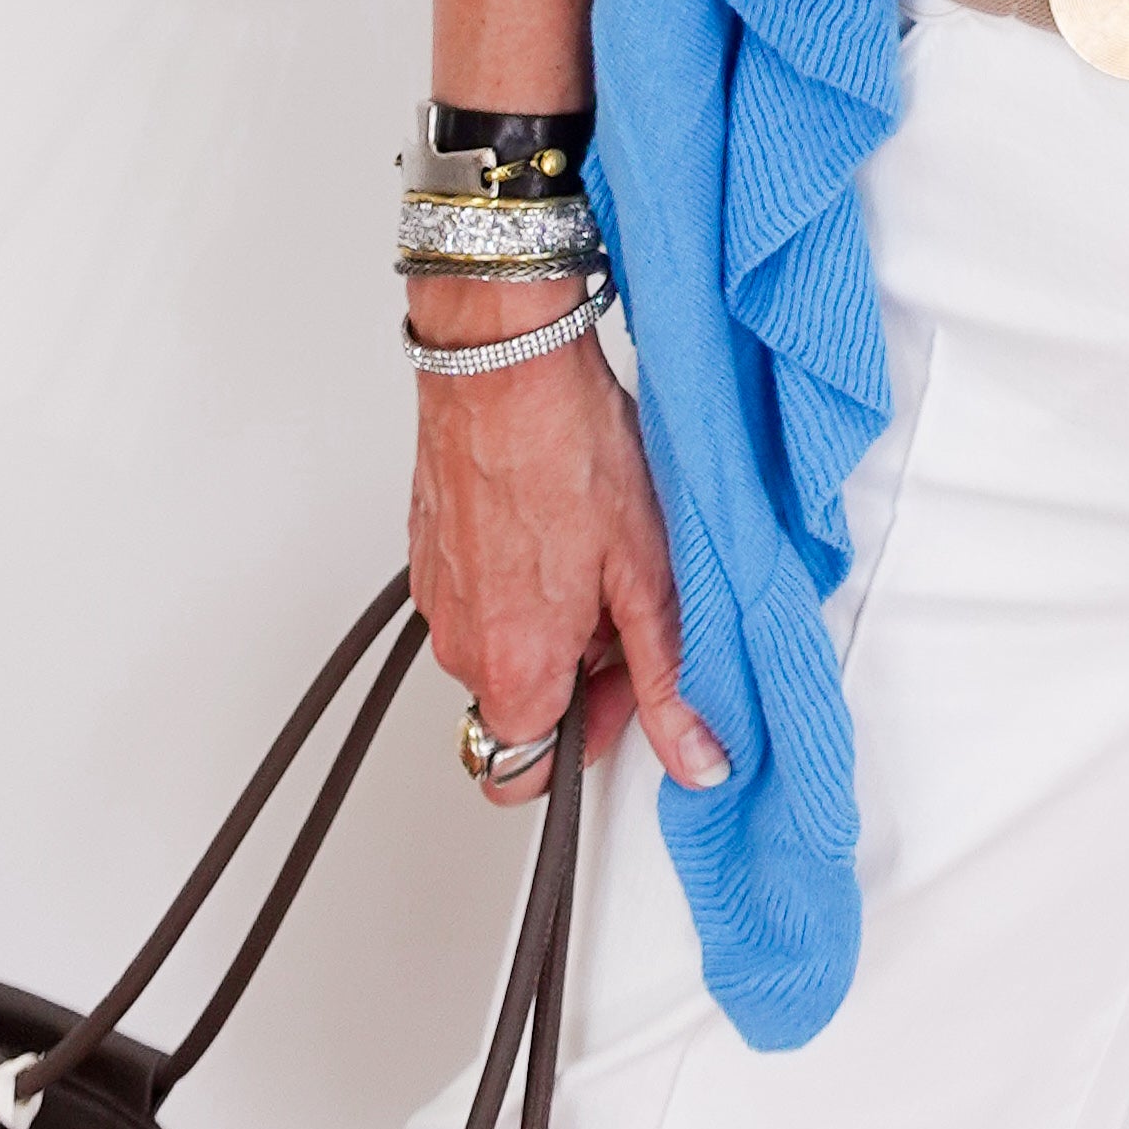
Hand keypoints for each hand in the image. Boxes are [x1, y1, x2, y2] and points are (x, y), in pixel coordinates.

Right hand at [408, 295, 726, 803]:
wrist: (504, 357)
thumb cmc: (568, 445)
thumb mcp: (647, 568)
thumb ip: (672, 676)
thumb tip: (699, 756)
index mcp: (512, 665)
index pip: (529, 771)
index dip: (592, 729)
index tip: (628, 680)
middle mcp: (459, 642)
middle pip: (523, 703)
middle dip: (582, 666)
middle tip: (627, 595)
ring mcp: (437, 593)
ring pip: (503, 643)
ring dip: (554, 615)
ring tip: (598, 542)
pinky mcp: (429, 547)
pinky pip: (478, 592)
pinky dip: (520, 572)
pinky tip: (559, 515)